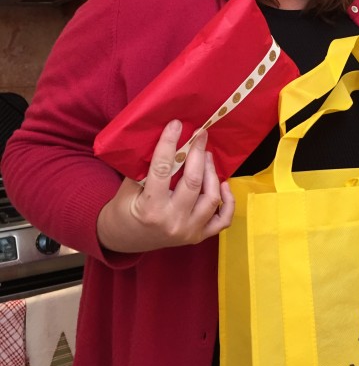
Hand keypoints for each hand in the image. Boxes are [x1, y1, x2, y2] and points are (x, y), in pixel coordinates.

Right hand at [97, 120, 234, 252]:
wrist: (124, 240)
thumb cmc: (124, 210)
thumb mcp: (126, 188)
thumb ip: (144, 168)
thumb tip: (166, 140)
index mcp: (150, 209)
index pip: (163, 169)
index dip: (170, 143)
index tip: (177, 125)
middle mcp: (173, 222)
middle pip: (193, 182)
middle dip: (197, 153)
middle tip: (200, 135)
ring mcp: (188, 231)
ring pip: (211, 198)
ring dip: (212, 173)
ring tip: (207, 155)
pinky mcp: (198, 237)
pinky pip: (222, 220)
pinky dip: (228, 202)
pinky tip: (223, 185)